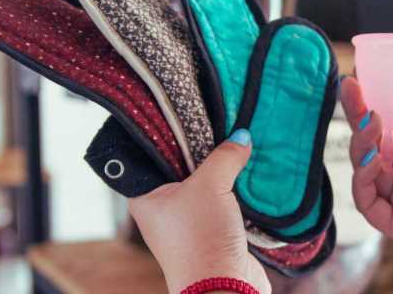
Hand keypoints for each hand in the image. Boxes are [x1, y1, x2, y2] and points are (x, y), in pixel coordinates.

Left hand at [129, 129, 270, 293]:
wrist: (224, 287)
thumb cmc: (200, 239)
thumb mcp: (210, 186)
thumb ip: (224, 156)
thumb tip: (240, 137)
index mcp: (146, 196)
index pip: (153, 155)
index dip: (171, 135)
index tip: (189, 115)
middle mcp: (162, 208)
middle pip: (182, 167)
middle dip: (203, 151)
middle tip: (220, 125)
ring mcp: (187, 221)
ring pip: (205, 185)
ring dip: (222, 172)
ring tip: (237, 146)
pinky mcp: (211, 231)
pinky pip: (222, 202)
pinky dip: (234, 190)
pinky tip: (247, 174)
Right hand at [342, 73, 392, 262]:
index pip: (392, 122)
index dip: (376, 101)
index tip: (362, 78)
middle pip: (372, 141)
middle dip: (358, 114)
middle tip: (349, 88)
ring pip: (364, 168)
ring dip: (361, 143)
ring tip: (370, 121)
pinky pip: (368, 201)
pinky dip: (363, 179)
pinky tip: (374, 159)